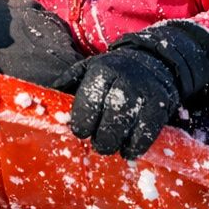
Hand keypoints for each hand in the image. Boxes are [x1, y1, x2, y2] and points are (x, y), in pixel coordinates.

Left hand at [53, 21, 208, 159]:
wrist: (153, 60)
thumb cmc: (113, 71)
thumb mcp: (88, 68)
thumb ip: (68, 82)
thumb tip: (48, 98)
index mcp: (102, 71)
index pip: (88, 104)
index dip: (81, 124)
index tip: (80, 130)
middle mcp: (124, 81)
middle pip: (107, 121)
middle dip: (99, 138)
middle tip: (96, 141)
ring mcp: (144, 94)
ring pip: (126, 129)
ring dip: (115, 144)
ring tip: (111, 144)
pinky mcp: (160, 106)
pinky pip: (146, 135)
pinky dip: (135, 147)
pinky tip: (128, 148)